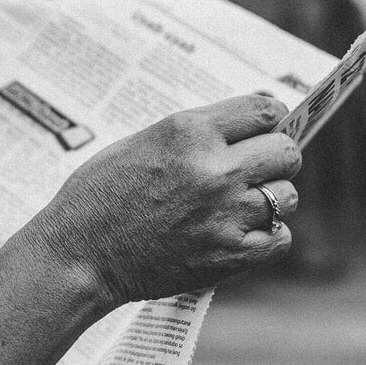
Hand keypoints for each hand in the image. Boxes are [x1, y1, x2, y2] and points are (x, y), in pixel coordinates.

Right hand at [30, 94, 299, 308]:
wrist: (79, 253)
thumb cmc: (100, 193)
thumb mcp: (141, 142)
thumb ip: (194, 132)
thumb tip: (244, 123)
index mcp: (188, 131)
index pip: (264, 109)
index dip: (269, 116)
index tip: (265, 127)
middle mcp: (214, 168)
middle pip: (286, 151)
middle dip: (275, 156)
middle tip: (256, 167)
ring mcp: (225, 214)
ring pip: (286, 195)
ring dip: (270, 197)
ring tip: (243, 202)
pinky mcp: (229, 255)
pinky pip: (280, 238)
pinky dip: (269, 235)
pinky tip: (245, 231)